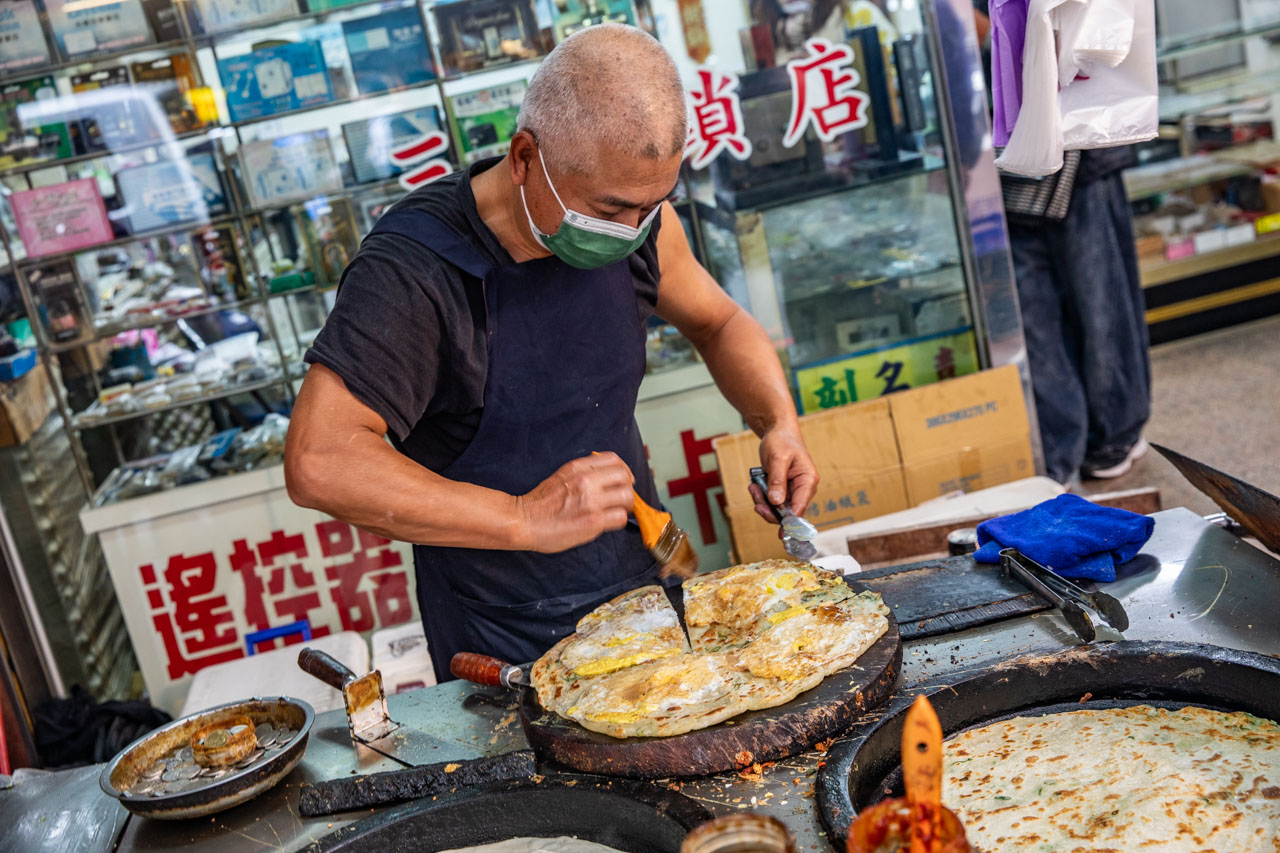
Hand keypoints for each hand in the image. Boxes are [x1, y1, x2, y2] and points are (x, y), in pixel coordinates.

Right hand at [515, 452, 634, 552]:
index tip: (622, 480)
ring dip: (626, 505)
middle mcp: (586, 480)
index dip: (623, 470)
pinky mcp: (593, 521)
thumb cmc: (540, 503)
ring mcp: (591, 501)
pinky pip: (620, 517)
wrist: (524, 521)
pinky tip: (609, 522)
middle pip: (625, 477)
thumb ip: (583, 472)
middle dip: (627, 487)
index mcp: (578, 467)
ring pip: (627, 497)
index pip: (614, 460)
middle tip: (622, 498)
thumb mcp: (561, 475)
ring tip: (617, 511)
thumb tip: (605, 475)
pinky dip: (618, 519)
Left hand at [748, 427, 818, 522]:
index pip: (800, 507)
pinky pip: (771, 502)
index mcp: (808, 481)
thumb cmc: (782, 441)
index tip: (781, 532)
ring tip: (753, 488)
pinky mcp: (782, 490)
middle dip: (770, 510)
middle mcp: (802, 489)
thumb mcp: (778, 458)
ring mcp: (792, 491)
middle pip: (788, 513)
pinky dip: (761, 497)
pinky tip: (754, 486)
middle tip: (756, 501)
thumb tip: (777, 502)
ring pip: (777, 509)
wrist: (777, 432)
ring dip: (763, 503)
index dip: (791, 522)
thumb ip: (777, 480)